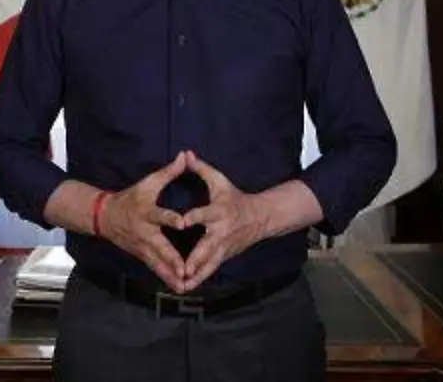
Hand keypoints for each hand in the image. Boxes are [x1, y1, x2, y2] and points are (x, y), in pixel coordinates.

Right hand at [100, 152, 188, 291]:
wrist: (104, 216)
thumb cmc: (130, 197)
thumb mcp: (147, 183)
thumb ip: (168, 172)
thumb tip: (183, 156)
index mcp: (146, 212)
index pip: (158, 214)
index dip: (169, 218)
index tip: (182, 223)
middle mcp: (144, 232)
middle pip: (159, 247)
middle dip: (172, 259)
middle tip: (185, 270)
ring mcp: (142, 247)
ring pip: (157, 263)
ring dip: (170, 275)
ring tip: (184, 286)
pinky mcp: (142, 255)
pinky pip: (155, 268)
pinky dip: (166, 278)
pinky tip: (178, 287)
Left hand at [180, 150, 268, 291]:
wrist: (260, 218)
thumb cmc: (235, 197)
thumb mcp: (220, 181)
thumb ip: (201, 169)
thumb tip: (186, 153)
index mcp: (219, 212)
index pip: (205, 214)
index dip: (194, 217)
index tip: (183, 222)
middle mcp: (221, 232)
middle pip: (208, 247)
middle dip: (196, 258)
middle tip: (183, 268)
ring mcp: (223, 247)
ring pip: (209, 264)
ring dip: (196, 275)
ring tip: (182, 285)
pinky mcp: (224, 256)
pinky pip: (210, 270)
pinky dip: (200, 279)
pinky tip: (187, 288)